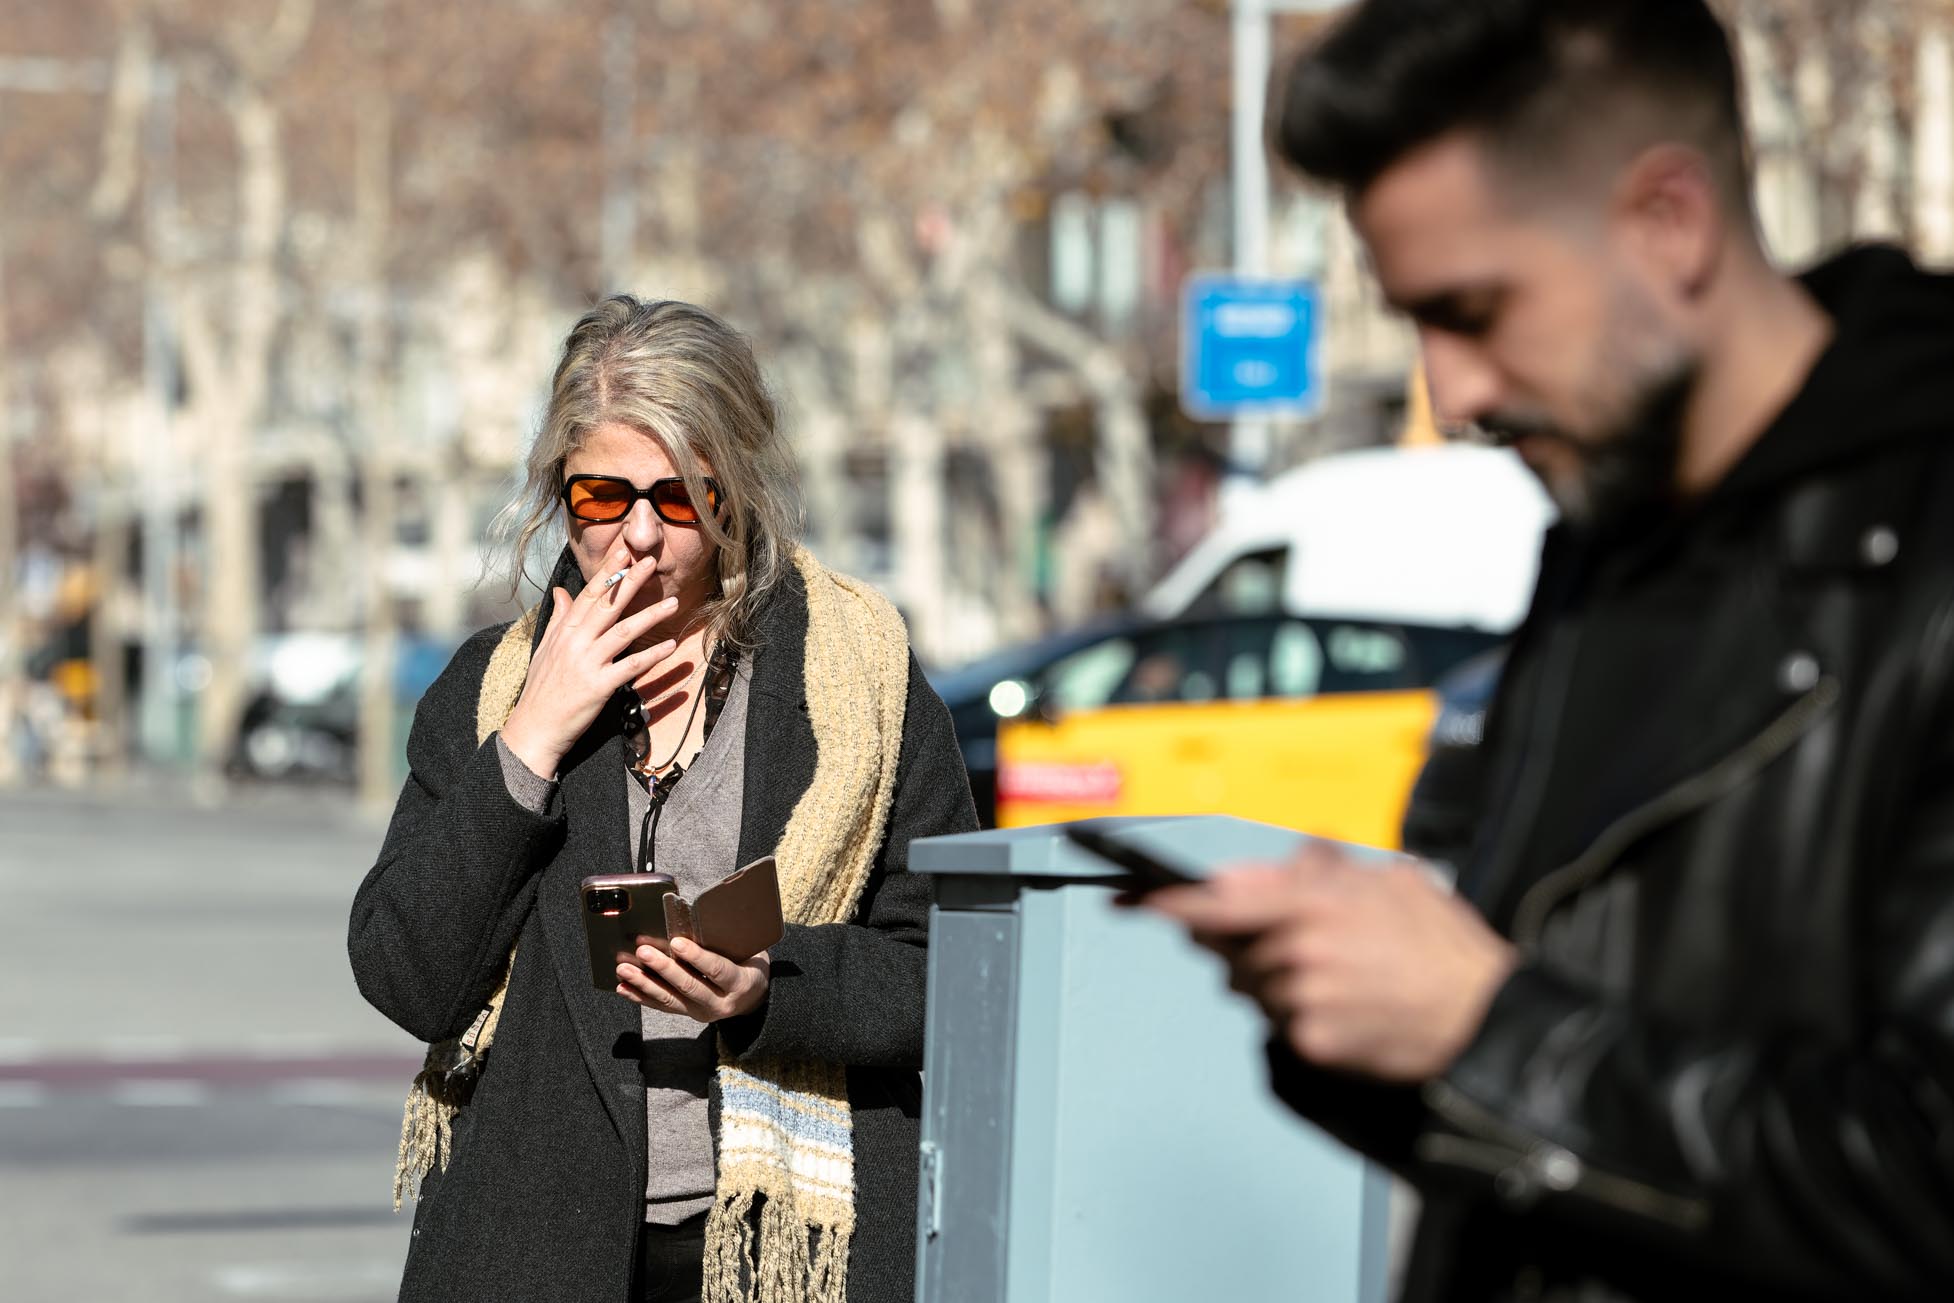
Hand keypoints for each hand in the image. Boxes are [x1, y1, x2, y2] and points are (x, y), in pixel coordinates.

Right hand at [500, 540, 680, 777]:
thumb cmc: (541, 689)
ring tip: (673, 602)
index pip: (589, 594)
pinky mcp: (599, 686)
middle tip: (651, 562)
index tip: (624, 552)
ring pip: (623, 632)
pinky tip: (670, 647)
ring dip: (650, 616)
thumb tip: (562, 590)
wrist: (534, 728)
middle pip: (607, 606)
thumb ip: (559, 618)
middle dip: (630, 581)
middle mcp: (575, 643)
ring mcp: (587, 663)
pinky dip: (652, 657)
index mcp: (564, 632)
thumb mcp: (545, 649)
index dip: (607, 572)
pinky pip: (631, 667)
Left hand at [616, 936, 770, 1022]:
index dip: (696, 957)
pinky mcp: (687, 1014)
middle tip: (643, 952)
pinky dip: (641, 997)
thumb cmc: (750, 965)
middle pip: (688, 986)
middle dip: (663, 969)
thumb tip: (702, 917)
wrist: (754, 999)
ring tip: (624, 969)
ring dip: (644, 984)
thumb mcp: (752, 952)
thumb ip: (731, 941)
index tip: (676, 943)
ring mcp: (701, 1011)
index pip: (716, 970)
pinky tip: (623, 988)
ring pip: (670, 1000)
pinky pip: (662, 1007)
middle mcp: (720, 1003)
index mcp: (739, 983)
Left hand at [1143, 842, 1516, 1081]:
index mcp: (1311, 902)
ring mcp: (1301, 1001)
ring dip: (1279, 981)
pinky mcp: (1311, 1043)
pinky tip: (1348, 1006)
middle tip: (1300, 945)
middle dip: (1249, 945)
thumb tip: (1272, 862)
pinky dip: (1303, 1017)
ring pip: (1255, 989)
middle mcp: (1297, 950)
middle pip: (1231, 950)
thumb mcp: (1388, 880)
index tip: (1134, 901)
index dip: (1169, 902)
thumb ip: (1320, 868)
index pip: (1217, 899)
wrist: (1483, 1015)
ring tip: (1340, 976)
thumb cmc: (1442, 946)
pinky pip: (1282, 1026)